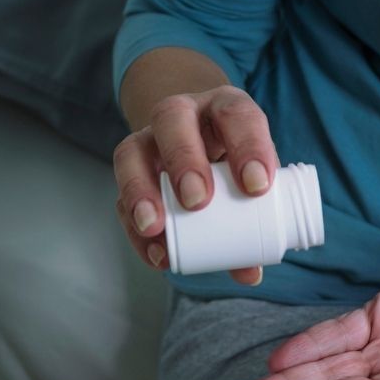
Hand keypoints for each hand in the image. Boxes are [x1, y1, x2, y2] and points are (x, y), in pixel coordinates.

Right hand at [112, 85, 276, 284]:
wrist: (199, 138)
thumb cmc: (234, 159)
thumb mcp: (252, 175)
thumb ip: (256, 219)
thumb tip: (250, 271)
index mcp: (224, 107)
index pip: (236, 113)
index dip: (248, 145)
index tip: (257, 186)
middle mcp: (183, 114)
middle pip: (173, 118)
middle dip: (184, 160)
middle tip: (197, 202)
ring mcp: (149, 139)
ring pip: (132, 150)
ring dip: (141, 190)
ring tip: (155, 227)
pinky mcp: (130, 169)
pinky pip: (122, 192)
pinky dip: (133, 224)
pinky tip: (154, 250)